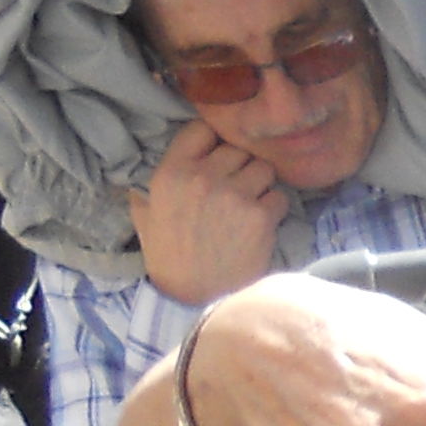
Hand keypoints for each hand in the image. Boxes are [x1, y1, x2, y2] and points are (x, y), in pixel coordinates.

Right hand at [130, 123, 293, 307]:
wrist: (193, 297)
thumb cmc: (168, 254)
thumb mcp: (146, 213)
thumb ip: (150, 182)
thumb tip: (158, 164)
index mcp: (172, 171)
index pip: (203, 129)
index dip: (215, 141)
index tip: (218, 157)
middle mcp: (202, 177)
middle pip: (238, 148)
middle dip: (241, 166)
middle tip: (237, 188)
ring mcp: (233, 195)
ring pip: (263, 168)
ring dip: (261, 184)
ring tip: (250, 205)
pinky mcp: (259, 216)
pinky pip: (279, 196)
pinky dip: (274, 208)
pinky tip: (261, 223)